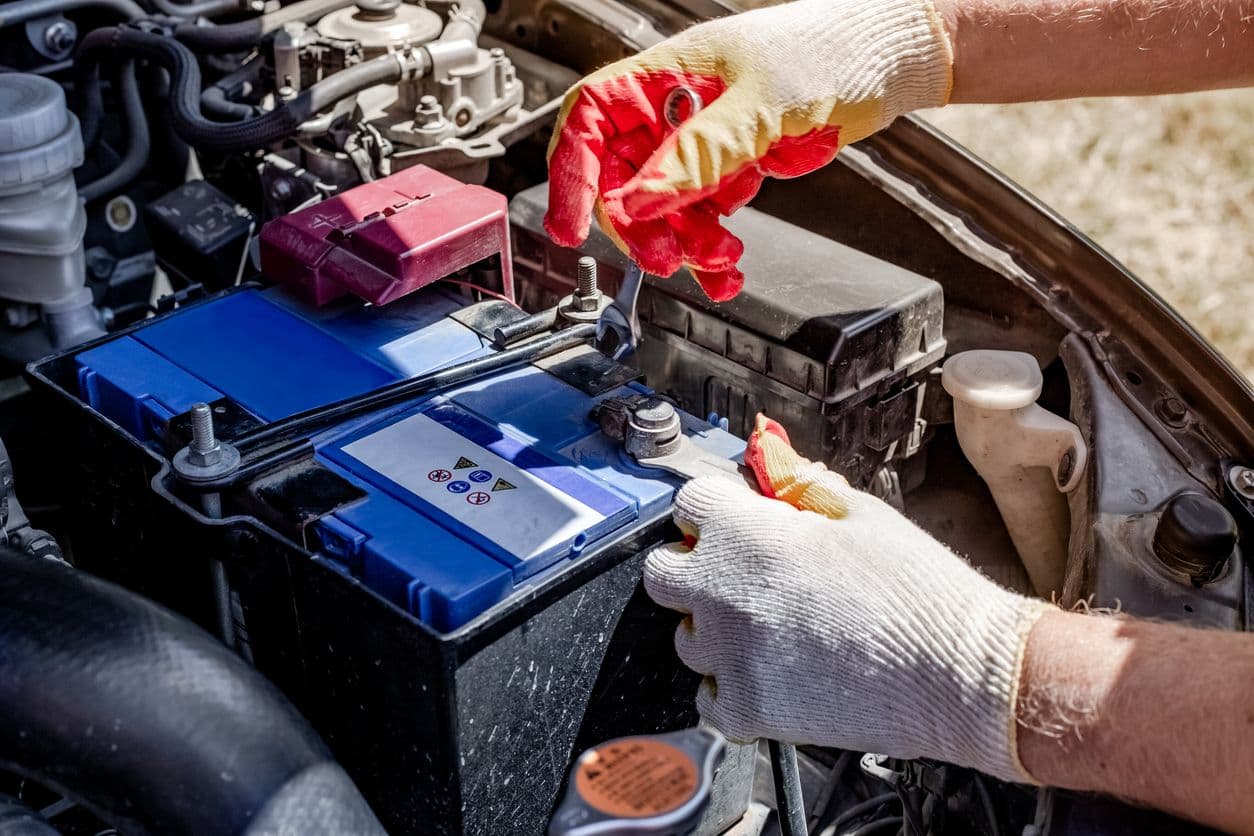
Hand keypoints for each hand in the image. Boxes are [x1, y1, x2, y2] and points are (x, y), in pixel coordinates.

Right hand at [544, 0, 952, 300]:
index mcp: (663, 74)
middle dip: (640, 226)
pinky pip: (701, 219)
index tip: (572, 225)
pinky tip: (726, 269)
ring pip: (663, 209)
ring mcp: (701, 142)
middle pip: (623, 178)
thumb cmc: (829, 50)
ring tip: (719, 260)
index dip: (572, 173)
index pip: (590, 120)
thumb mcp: (759, 106)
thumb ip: (698, 155)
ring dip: (683, 244)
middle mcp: (672, 110)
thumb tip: (638, 200)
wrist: (887, 63)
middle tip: (665, 257)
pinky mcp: (729, 169)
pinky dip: (710, 250)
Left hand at [643, 423, 1047, 781]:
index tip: (733, 518)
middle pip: (662, 572)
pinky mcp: (749, 708)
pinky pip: (707, 697)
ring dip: (714, 629)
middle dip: (694, 566)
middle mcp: (724, 592)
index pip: (689, 503)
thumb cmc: (922, 593)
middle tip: (738, 574)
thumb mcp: (863, 514)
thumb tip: (775, 469)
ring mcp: (731, 655)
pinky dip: (729, 687)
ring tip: (769, 629)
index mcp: (748, 533)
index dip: (716, 509)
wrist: (962, 675)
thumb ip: (803, 489)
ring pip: (686, 637)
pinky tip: (767, 674)